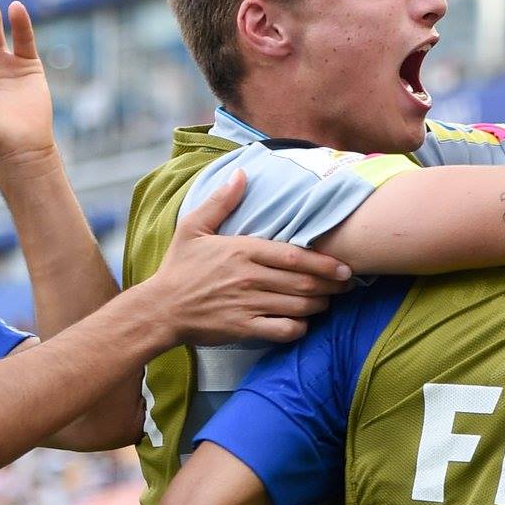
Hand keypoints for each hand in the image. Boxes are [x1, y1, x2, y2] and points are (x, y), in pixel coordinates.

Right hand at [145, 171, 352, 345]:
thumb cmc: (178, 268)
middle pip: (304, 283)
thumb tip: (241, 173)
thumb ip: (221, 201)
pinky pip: (283, 330)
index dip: (324, 263)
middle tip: (345, 287)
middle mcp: (250, 277)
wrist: (159, 309)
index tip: (344, 267)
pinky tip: (302, 324)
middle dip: (330, 287)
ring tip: (327, 303)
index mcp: (243, 250)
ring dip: (319, 306)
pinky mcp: (244, 328)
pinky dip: (299, 328)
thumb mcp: (193, 227)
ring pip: (298, 307)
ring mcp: (248, 304)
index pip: (295, 256)